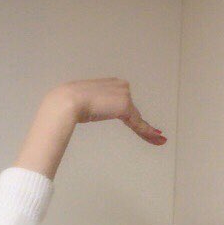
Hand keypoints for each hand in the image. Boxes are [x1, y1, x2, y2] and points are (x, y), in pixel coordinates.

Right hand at [50, 78, 165, 144]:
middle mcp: (119, 86)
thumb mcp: (79, 102)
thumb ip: (88, 105)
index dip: (131, 112)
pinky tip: (158, 139)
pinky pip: (138, 123)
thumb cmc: (65, 104)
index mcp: (108, 83)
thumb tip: (82, 111)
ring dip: (144, 131)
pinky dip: (147, 132)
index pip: (122, 100)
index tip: (134, 118)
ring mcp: (123, 96)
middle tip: (156, 136)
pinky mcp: (124, 106)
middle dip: (141, 124)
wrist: (65, 102)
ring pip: (136, 117)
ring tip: (157, 140)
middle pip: (132, 109)